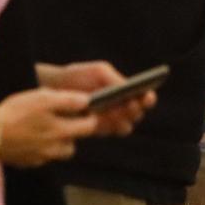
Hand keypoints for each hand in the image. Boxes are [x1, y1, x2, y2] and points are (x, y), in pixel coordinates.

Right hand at [0, 88, 102, 166]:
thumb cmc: (16, 112)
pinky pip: (40, 158)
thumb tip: (86, 101)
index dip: (90, 118)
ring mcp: (39, 158)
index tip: (86, 112)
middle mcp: (53, 149)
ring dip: (56, 144)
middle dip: (72, 135)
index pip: (88, 128)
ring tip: (44, 130)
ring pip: (56, 154)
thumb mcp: (44, 98)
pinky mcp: (25, 163)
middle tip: (62, 121)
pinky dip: (39, 150)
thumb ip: (68, 100)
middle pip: (72, 146)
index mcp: (60, 132)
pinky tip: (28, 138)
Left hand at [36, 60, 155, 136]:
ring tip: (116, 112)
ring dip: (122, 120)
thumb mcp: (98, 71)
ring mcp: (110, 122)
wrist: (55, 87)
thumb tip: (127, 88)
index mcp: (127, 93)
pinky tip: (102, 119)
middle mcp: (122, 109)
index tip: (148, 96)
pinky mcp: (96, 131)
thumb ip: (114, 78)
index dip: (148, 99)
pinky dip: (107, 126)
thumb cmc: (80, 76)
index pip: (144, 99)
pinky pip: (107, 132)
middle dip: (135, 110)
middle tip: (131, 104)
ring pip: (124, 127)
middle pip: (137, 115)